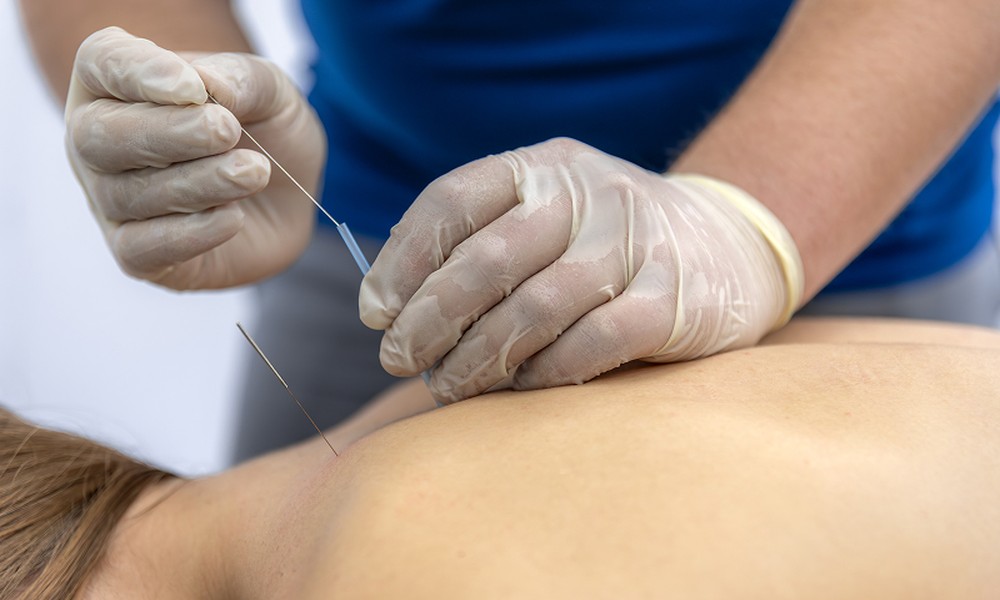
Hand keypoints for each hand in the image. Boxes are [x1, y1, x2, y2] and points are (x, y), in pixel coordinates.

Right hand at [65, 27, 325, 288]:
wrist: (287, 196)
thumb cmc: (264, 131)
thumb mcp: (271, 92)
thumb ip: (241, 80)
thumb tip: (205, 86)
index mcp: (116, 82)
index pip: (102, 63)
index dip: (140, 73)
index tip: (192, 88)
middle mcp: (98, 140)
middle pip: (99, 136)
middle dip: (167, 133)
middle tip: (227, 130)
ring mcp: (109, 200)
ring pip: (127, 194)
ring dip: (198, 182)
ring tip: (253, 171)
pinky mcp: (136, 253)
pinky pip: (140, 249)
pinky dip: (190, 233)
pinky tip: (233, 216)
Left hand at [360, 138, 802, 403]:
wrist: (728, 243)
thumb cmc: (607, 239)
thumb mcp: (548, 212)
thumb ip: (479, 243)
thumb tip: (388, 306)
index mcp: (544, 166)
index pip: (455, 200)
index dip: (404, 259)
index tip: (375, 313)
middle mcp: (587, 193)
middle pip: (487, 259)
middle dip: (430, 319)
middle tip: (399, 359)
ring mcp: (634, 243)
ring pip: (535, 308)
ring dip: (478, 358)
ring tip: (446, 387)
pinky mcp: (673, 298)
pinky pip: (593, 343)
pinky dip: (544, 374)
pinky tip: (517, 390)